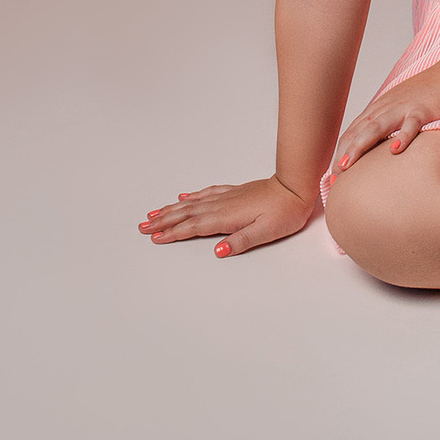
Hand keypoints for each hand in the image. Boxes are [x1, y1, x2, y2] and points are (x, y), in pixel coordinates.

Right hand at [138, 175, 312, 256]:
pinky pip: (207, 193)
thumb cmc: (284, 212)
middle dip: (164, 220)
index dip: (173, 233)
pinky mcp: (235, 192)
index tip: (154, 237)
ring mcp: (228, 196)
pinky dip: (193, 196)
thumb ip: (241, 241)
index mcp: (227, 217)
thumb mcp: (265, 232)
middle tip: (143, 226)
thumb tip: (217, 251)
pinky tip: (185, 197)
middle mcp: (223, 205)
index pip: (194, 227)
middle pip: (187, 213)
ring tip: (155, 213)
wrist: (296, 187)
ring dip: (172, 209)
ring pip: (193, 203)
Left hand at [329, 72, 439, 174]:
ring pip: (377, 127)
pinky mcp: (423, 110)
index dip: (340, 152)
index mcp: (379, 109)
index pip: (353, 131)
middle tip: (333, 177)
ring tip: (348, 164)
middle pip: (359, 131)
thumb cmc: (426, 96)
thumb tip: (373, 151)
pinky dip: (403, 136)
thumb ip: (385, 126)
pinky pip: (412, 123)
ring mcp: (404, 108)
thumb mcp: (398, 108)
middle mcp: (387, 108)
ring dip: (360, 145)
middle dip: (343, 153)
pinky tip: (396, 150)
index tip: (333, 175)